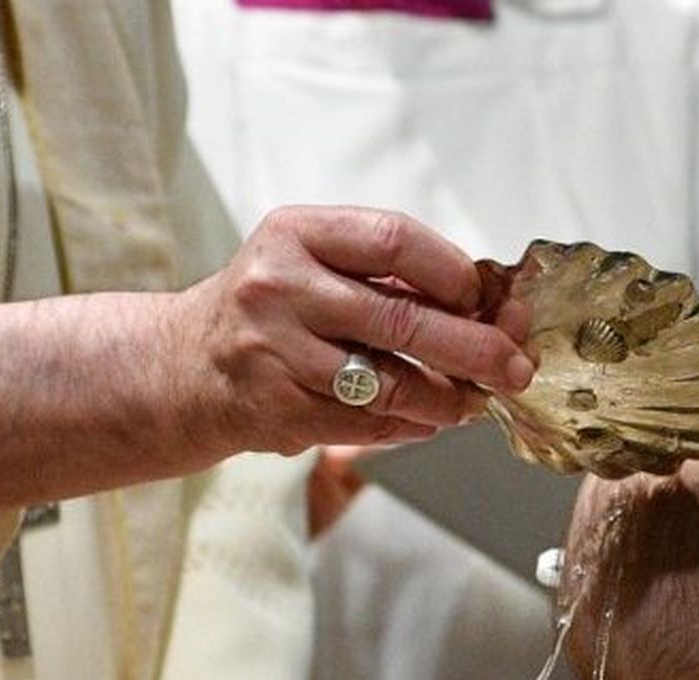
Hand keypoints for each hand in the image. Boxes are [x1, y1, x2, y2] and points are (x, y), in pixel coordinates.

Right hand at [176, 206, 531, 461]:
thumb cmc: (273, 309)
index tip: (485, 299)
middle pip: (403, 317)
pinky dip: (410, 427)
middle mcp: (280, 286)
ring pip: (391, 383)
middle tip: (515, 366)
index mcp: (297, 233)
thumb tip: (492, 308)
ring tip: (472, 402)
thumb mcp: (314, 263)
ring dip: (447, 398)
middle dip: (475, 348)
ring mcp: (276, 351)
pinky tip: (427, 421)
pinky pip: (366, 425)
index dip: (453, 273)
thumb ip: (391, 276)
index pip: (394, 240)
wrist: (183, 366)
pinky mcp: (279, 409)